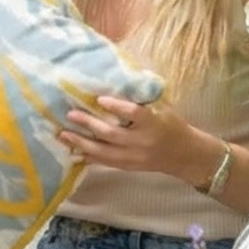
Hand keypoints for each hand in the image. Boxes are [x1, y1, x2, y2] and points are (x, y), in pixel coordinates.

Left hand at [56, 96, 213, 184]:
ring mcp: (134, 157)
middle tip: (70, 114)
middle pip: (112, 134)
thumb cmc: (172, 125)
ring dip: (82, 142)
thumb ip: (142, 99)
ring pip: (104, 152)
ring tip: (64, 134)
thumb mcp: (163, 108)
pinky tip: (74, 149)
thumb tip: (116, 80)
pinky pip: (105, 162)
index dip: (117, 107)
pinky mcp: (128, 167)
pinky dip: (89, 156)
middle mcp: (142, 141)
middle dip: (89, 125)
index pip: (134, 113)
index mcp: (153, 123)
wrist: (184, 155)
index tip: (100, 99)